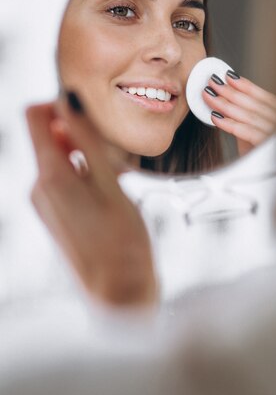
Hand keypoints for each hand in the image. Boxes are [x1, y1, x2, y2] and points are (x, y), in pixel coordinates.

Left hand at [26, 93, 156, 307]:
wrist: (119, 295)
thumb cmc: (122, 242)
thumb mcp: (111, 184)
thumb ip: (87, 140)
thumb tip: (67, 99)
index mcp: (50, 176)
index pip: (34, 116)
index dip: (61, 105)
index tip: (93, 117)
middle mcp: (38, 188)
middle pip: (50, 137)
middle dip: (82, 134)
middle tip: (117, 153)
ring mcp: (45, 204)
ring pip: (62, 159)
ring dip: (89, 158)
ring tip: (122, 178)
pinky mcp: (56, 217)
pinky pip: (66, 182)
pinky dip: (88, 177)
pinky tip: (114, 194)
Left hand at [202, 71, 275, 155]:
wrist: (274, 181)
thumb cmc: (265, 156)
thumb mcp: (256, 134)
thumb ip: (247, 119)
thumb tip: (226, 102)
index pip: (263, 97)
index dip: (245, 85)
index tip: (227, 76)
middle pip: (253, 104)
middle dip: (230, 91)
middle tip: (211, 83)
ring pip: (247, 115)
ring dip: (224, 104)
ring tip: (208, 96)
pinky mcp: (267, 147)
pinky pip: (245, 132)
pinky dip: (228, 123)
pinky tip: (214, 117)